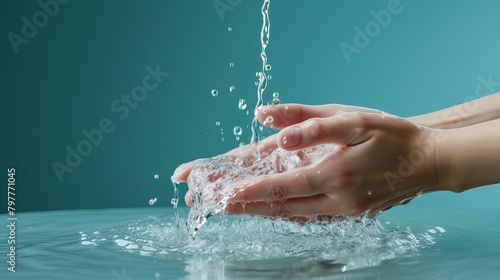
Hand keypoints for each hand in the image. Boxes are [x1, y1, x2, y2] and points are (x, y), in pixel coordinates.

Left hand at [171, 103, 381, 205]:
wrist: (428, 162)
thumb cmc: (392, 135)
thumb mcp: (354, 118)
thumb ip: (311, 124)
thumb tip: (273, 125)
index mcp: (334, 174)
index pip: (282, 185)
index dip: (250, 189)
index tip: (222, 193)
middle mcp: (336, 199)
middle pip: (281, 206)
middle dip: (245, 205)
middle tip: (215, 204)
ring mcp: (343, 210)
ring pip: (293, 215)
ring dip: (261, 212)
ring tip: (233, 208)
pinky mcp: (349, 214)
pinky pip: (310, 217)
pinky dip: (286, 213)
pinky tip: (271, 209)